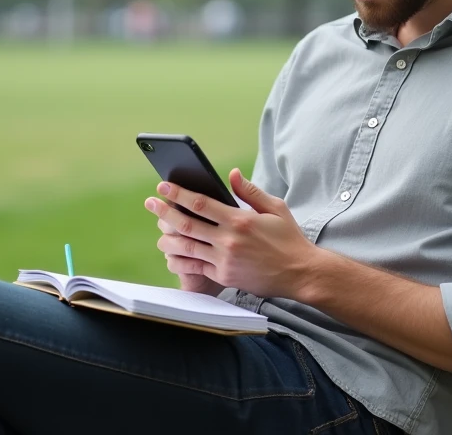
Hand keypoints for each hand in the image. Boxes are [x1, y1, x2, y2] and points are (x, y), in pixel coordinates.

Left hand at [144, 168, 318, 300]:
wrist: (300, 273)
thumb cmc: (289, 238)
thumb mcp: (275, 208)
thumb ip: (250, 191)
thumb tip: (232, 174)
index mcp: (240, 220)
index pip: (201, 204)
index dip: (179, 194)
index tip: (164, 186)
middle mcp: (229, 240)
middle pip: (187, 224)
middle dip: (165, 212)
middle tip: (151, 204)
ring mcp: (224, 260)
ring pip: (187, 248)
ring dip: (168, 239)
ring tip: (159, 232)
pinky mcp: (224, 276)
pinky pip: (195, 268)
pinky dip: (180, 261)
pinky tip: (172, 255)